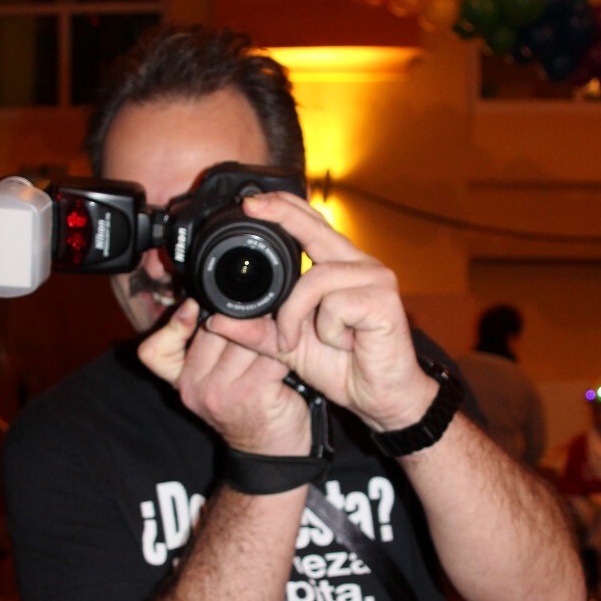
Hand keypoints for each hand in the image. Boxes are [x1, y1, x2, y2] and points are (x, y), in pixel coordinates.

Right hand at [138, 298, 311, 454]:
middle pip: (212, 329)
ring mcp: (220, 392)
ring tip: (282, 323)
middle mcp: (194, 387)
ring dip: (267, 327)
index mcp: (180, 380)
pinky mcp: (251, 392)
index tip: (194, 307)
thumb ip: (209, 347)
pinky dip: (283, 344)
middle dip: (241, 316)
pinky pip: (269, 351)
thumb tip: (220, 298)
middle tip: (264, 306)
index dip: (173, 325)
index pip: (156, 350)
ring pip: (243, 336)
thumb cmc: (248, 410)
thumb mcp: (215, 380)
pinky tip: (291, 345)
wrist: (271, 454)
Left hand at [204, 191, 435, 433]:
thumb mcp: (288, 347)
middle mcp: (361, 265)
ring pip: (314, 280)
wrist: (380, 398)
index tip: (251, 202)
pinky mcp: (383, 299)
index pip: (312, 226)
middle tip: (251, 207)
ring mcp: (376, 279)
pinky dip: (328, 330)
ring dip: (295, 316)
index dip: (284, 209)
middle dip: (281, 216)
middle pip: (317, 229)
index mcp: (340, 268)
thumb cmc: (342, 367)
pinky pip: (334, 304)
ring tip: (299, 342)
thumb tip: (216, 319)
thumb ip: (257, 330)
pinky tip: (345, 344)